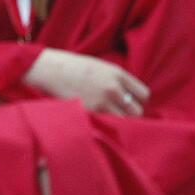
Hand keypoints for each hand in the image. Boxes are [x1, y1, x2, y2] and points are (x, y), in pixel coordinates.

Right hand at [22, 49, 149, 116]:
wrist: (51, 70)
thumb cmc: (73, 67)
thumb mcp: (100, 67)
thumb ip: (115, 80)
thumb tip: (127, 96)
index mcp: (118, 73)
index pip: (144, 94)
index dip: (138, 101)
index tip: (130, 104)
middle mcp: (113, 87)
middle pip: (137, 111)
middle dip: (130, 115)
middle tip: (119, 115)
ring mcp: (102, 101)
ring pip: (125, 122)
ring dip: (119, 123)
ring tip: (110, 122)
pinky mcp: (90, 112)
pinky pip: (108, 126)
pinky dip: (106, 127)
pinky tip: (100, 123)